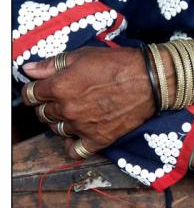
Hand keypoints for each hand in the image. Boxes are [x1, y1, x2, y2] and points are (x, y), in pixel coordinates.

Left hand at [21, 46, 175, 158]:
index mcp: (60, 87)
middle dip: (48, 105)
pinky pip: (76, 151)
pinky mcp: (99, 139)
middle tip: (62, 97)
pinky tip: (77, 136)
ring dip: (61, 121)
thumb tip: (28, 70)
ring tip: (74, 112)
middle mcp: (67, 110)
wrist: (149, 81)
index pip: (30, 95)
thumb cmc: (118, 64)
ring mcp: (82, 127)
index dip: (34, 91)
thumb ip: (52, 64)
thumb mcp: (83, 56)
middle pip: (42, 113)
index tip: (41, 89)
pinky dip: (73, 145)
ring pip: (57, 130)